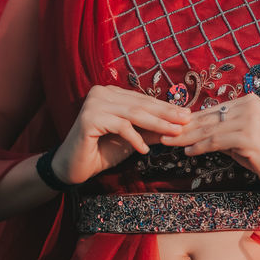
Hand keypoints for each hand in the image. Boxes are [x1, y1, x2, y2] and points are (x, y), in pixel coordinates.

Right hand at [52, 85, 191, 184]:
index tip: (186, 115)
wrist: (73, 167)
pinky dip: (134, 138)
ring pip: (133, 114)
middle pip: (140, 104)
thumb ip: (150, 129)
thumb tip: (178, 125)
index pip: (143, 100)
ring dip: (157, 124)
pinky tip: (144, 150)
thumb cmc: (101, 151)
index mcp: (110, 92)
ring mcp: (94, 103)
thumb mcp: (131, 138)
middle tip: (186, 121)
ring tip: (174, 133)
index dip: (165, 108)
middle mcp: (101, 92)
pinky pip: (120, 126)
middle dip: (166, 114)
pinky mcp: (89, 118)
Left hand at [163, 94, 259, 195]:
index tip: (171, 127)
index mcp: (249, 101)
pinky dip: (199, 147)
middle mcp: (249, 105)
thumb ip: (223, 134)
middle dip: (183, 128)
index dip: (190, 120)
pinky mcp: (249, 137)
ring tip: (168, 142)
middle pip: (208, 118)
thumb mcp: (243, 141)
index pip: (213, 111)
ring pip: (209, 129)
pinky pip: (216, 142)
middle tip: (161, 133)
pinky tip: (187, 152)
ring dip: (186, 137)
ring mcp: (249, 120)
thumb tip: (196, 133)